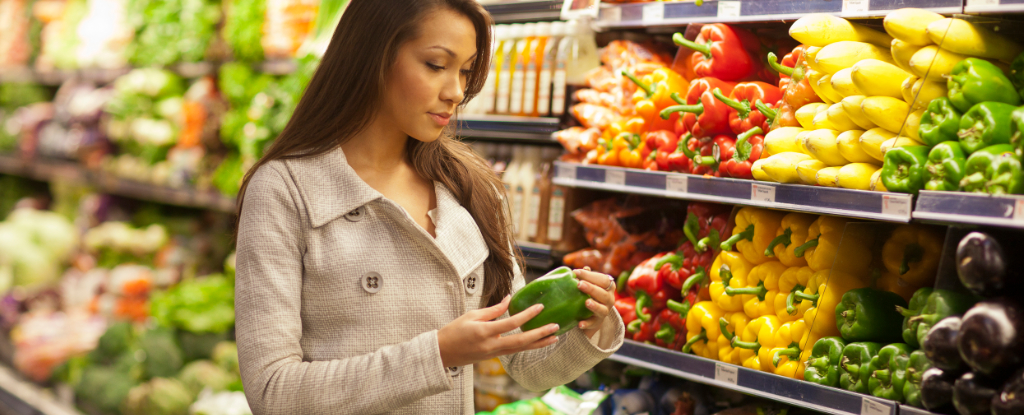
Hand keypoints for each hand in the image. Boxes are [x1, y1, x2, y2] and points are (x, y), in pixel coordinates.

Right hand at [437, 295, 559, 367]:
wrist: (442, 353)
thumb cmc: (454, 331)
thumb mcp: (471, 315)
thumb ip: (493, 309)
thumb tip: (509, 299)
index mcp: (484, 332)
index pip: (511, 323)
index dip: (527, 315)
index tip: (540, 307)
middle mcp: (491, 345)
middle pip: (521, 341)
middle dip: (540, 334)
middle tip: (555, 327)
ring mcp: (493, 354)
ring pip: (521, 349)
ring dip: (538, 344)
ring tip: (554, 337)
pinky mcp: (494, 357)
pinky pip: (515, 351)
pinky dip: (528, 347)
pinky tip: (537, 342)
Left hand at [574, 268, 616, 338]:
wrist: (593, 314)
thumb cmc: (591, 293)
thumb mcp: (590, 283)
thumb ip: (587, 276)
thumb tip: (582, 269)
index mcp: (609, 286)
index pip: (603, 279)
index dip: (590, 275)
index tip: (575, 272)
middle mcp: (610, 299)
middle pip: (603, 294)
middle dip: (591, 288)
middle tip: (579, 284)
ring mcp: (605, 311)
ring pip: (602, 309)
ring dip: (594, 306)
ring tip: (586, 302)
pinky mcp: (597, 322)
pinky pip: (593, 323)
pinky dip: (587, 324)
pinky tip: (580, 324)